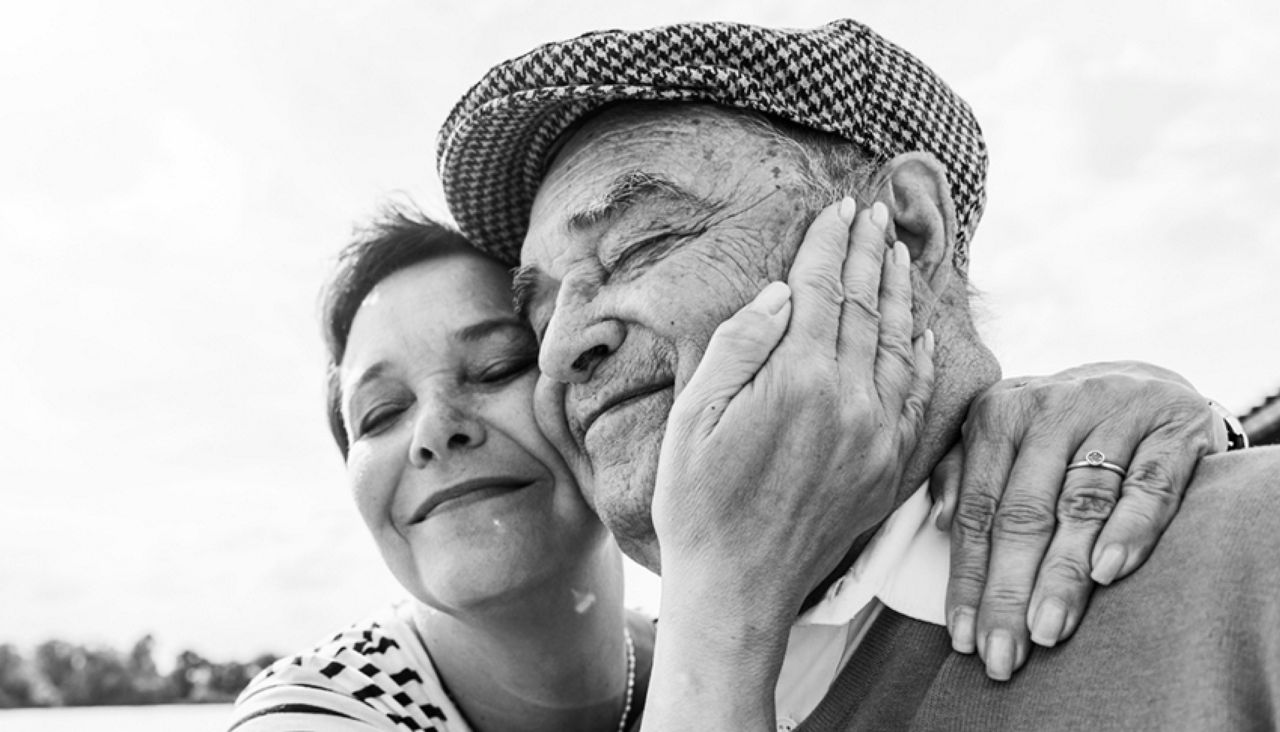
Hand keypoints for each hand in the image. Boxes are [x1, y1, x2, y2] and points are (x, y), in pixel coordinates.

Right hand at [643, 199, 933, 730]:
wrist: (738, 587)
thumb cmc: (698, 503)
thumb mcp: (694, 417)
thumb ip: (738, 347)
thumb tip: (779, 294)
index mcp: (798, 381)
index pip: (822, 291)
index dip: (829, 244)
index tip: (837, 208)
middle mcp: (850, 401)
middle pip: (865, 308)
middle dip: (867, 253)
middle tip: (871, 214)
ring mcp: (878, 436)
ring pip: (899, 345)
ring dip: (898, 293)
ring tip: (897, 251)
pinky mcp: (890, 467)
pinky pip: (917, 396)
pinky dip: (922, 355)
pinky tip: (921, 330)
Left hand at [933, 362, 1220, 679]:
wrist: (1145, 383)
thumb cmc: (1055, 430)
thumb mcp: (1002, 436)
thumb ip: (963, 473)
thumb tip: (938, 520)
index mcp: (998, 414)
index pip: (977, 510)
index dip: (968, 577)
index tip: (963, 637)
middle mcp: (1053, 409)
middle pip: (1023, 514)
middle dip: (1009, 590)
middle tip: (1003, 651)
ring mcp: (1114, 414)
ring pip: (1082, 504)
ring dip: (1063, 572)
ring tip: (1047, 628)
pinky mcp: (1173, 427)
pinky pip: (1149, 485)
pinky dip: (1129, 528)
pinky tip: (1108, 571)